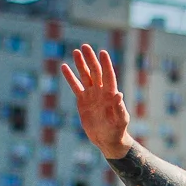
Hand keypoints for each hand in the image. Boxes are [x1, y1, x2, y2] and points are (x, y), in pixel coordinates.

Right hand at [60, 44, 132, 158]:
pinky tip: (64, 67)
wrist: (107, 139)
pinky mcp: (83, 101)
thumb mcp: (120, 120)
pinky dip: (70, 77)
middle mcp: (101, 92)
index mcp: (111, 94)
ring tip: (75, 51)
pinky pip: (75, 86)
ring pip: (85, 76)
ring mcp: (91, 95)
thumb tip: (119, 94)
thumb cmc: (117, 130)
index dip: (106, 64)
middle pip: (95, 72)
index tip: (102, 52)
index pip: (108, 76)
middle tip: (85, 46)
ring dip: (80, 64)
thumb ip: (119, 107)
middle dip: (90, 59)